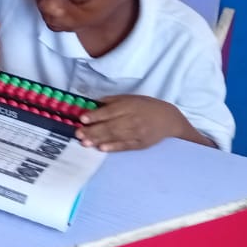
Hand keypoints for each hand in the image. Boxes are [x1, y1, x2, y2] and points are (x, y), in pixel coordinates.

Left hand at [76, 95, 190, 151]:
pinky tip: (102, 148)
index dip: (96, 116)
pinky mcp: (141, 144)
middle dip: (93, 130)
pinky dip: (113, 147)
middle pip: (111, 126)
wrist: (168, 119)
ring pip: (116, 137)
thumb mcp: (129, 98)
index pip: (110, 111)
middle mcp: (133, 119)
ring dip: (99, 140)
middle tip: (78, 134)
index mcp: (129, 106)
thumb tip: (94, 104)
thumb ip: (112, 101)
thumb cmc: (145, 106)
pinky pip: (125, 146)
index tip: (82, 119)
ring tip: (85, 143)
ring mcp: (137, 133)